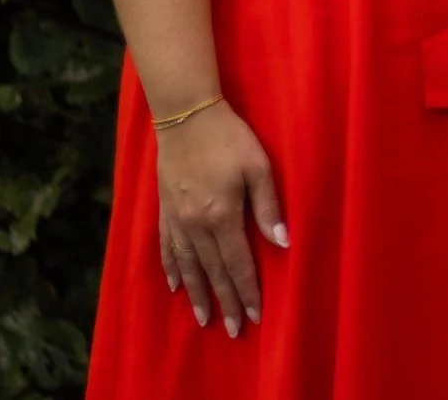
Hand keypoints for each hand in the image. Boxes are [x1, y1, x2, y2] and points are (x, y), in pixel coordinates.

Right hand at [154, 100, 286, 337]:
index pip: (237, 264)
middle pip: (212, 272)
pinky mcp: (164, 210)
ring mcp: (176, 219)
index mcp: (221, 216)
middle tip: (233, 330)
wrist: (186, 116)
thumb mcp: (259, 166)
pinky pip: (167, 248)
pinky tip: (175, 284)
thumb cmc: (230, 138)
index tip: (254, 316)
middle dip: (225, 302)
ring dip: (197, 294)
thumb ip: (268, 207)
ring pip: (187, 266)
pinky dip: (172, 269)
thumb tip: (283, 243)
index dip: (247, 291)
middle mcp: (195, 225)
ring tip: (204, 318)